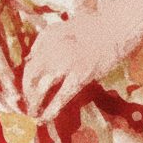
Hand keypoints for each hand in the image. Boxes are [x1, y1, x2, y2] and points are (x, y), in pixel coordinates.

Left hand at [22, 0, 142, 124]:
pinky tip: (44, 117)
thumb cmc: (95, 25)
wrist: (116, 29)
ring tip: (32, 112)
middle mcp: (52, 48)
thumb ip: (48, 39)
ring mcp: (65, 63)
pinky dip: (51, 109)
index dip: (27, 74)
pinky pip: (61, 96)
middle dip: (26, 90)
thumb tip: (31, 56)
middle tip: (26, 101)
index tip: (26, 84)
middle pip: (30, 74)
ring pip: (41, 87)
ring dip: (34, 102)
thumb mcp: (66, 26)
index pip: (30, 58)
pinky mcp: (79, 76)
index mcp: (48, 35)